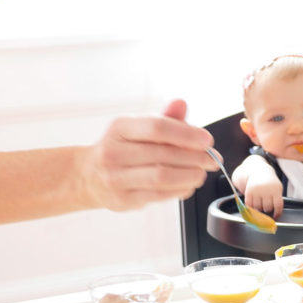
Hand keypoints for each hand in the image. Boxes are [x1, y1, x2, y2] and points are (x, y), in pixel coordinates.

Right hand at [85, 99, 215, 210]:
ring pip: (162, 177)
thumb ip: (164, 117)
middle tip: (212, 159)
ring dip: (189, 175)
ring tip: (202, 173)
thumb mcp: (138, 127)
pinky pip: (158, 195)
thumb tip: (181, 103)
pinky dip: (179, 190)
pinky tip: (188, 184)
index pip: (156, 127)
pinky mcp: (122, 199)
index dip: (186, 133)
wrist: (89, 176)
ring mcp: (115, 178)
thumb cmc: (122, 148)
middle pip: (163, 154)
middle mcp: (113, 152)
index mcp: (120, 128)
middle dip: (195, 157)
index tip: (207, 140)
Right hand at [242, 169, 284, 217]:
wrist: (258, 172)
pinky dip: (251, 207)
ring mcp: (256, 191)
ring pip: (258, 208)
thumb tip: (275, 215)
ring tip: (260, 202)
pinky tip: (254, 204)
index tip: (275, 216)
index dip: (277, 213)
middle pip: (267, 208)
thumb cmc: (270, 183)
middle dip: (267, 209)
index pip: (278, 205)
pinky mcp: (248, 192)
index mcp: (276, 189)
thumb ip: (276, 199)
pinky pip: (249, 205)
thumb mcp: (277, 188)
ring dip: (259, 208)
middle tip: (266, 205)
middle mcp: (266, 190)